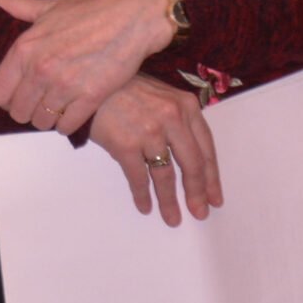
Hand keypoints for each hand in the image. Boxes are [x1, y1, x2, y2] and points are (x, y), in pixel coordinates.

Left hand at [0, 0, 175, 136]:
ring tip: (59, 106)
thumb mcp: (50, 7)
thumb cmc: (91, 11)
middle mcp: (40, 69)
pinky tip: (74, 111)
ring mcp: (65, 85)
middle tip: (42, 103)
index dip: (8, 98)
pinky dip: (68, 123)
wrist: (131, 18)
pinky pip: (67, 126)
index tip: (20, 95)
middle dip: (28, 111)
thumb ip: (18, 7)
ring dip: (48, 118)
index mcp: (25, 48)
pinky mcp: (90, 97)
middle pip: (19, 113)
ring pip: (42, 122)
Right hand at [85, 75, 224, 226]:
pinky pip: (139, 178)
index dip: (211, 176)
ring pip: (166, 175)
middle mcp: (172, 117)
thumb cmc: (123, 89)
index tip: (214, 197)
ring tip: (172, 218)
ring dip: (170, 201)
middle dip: (197, 193)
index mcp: (186, 105)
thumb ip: (178, 120)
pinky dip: (142, 196)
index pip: (206, 148)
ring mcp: (149, 131)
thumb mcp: (160, 95)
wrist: (88, 84)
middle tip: (200, 214)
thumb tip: (190, 158)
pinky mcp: (126, 144)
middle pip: (192, 164)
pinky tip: (145, 207)